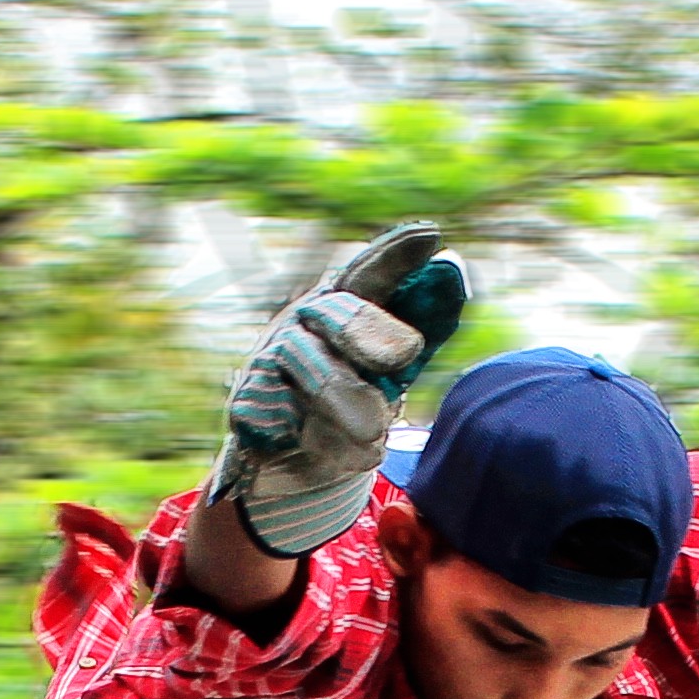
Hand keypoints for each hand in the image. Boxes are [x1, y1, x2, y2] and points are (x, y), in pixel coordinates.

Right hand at [210, 222, 474, 558]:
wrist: (288, 464)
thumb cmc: (349, 400)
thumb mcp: (389, 365)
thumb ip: (421, 321)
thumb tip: (451, 267)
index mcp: (340, 306)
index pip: (368, 273)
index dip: (394, 255)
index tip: (430, 235)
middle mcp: (303, 324)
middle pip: (336, 314)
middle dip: (368, 330)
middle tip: (407, 353)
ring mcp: (269, 361)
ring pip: (312, 370)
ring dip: (347, 402)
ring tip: (375, 434)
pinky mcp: (248, 406)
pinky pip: (279, 415)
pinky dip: (317, 439)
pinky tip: (340, 451)